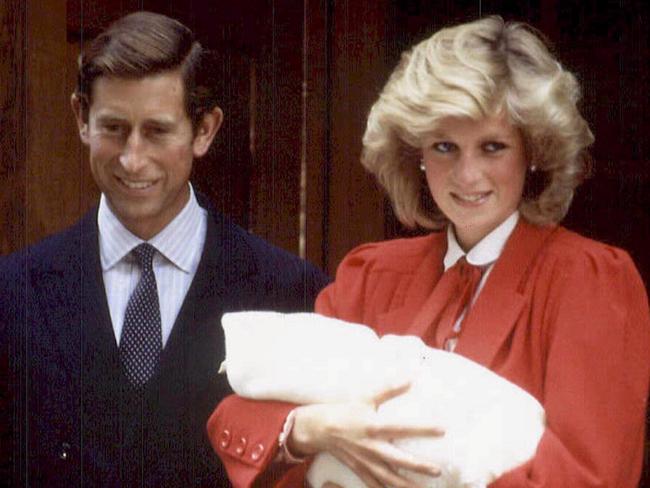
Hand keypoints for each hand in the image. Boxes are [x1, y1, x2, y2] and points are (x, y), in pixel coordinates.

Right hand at [288, 383, 443, 487]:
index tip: (442, 429)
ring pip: (388, 478)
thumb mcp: (366, 397)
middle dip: (418, 466)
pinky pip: (374, 484)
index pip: (402, 428)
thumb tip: (410, 378)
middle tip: (437, 470)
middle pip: (398, 459)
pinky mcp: (359, 469)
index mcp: (373, 426)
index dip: (422, 429)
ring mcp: (365, 461)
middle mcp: (371, 446)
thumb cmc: (345, 410)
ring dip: (406, 485)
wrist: (319, 428)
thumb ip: (389, 389)